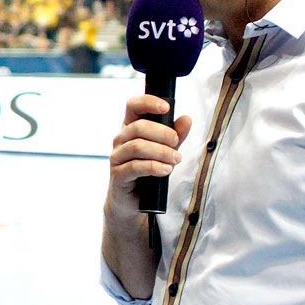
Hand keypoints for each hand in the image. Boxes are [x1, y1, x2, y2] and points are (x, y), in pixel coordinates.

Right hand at [105, 93, 191, 212]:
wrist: (132, 201)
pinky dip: (154, 167)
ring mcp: (117, 157)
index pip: (133, 105)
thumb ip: (176, 136)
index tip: (166, 108)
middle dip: (162, 133)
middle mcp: (120, 139)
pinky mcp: (118, 175)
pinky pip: (135, 167)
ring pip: (138, 146)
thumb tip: (186, 119)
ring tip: (175, 159)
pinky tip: (166, 170)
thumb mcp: (165, 151)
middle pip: (138, 127)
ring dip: (161, 152)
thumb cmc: (147, 172)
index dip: (148, 102)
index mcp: (130, 128)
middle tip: (176, 143)